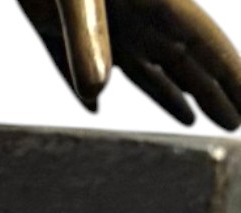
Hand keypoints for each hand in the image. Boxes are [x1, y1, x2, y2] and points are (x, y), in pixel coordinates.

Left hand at [18, 0, 240, 127]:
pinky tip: (97, 104)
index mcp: (155, 0)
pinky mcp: (64, 27)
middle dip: (217, 92)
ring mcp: (104, 23)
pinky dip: (100, 85)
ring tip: (200, 120)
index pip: (205, 44)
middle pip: (187, 60)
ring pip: (149, 66)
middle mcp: (137, 15)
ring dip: (176, 94)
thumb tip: (95, 94)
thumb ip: (85, 36)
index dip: (231, 76)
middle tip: (237, 125)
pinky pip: (90, 66)